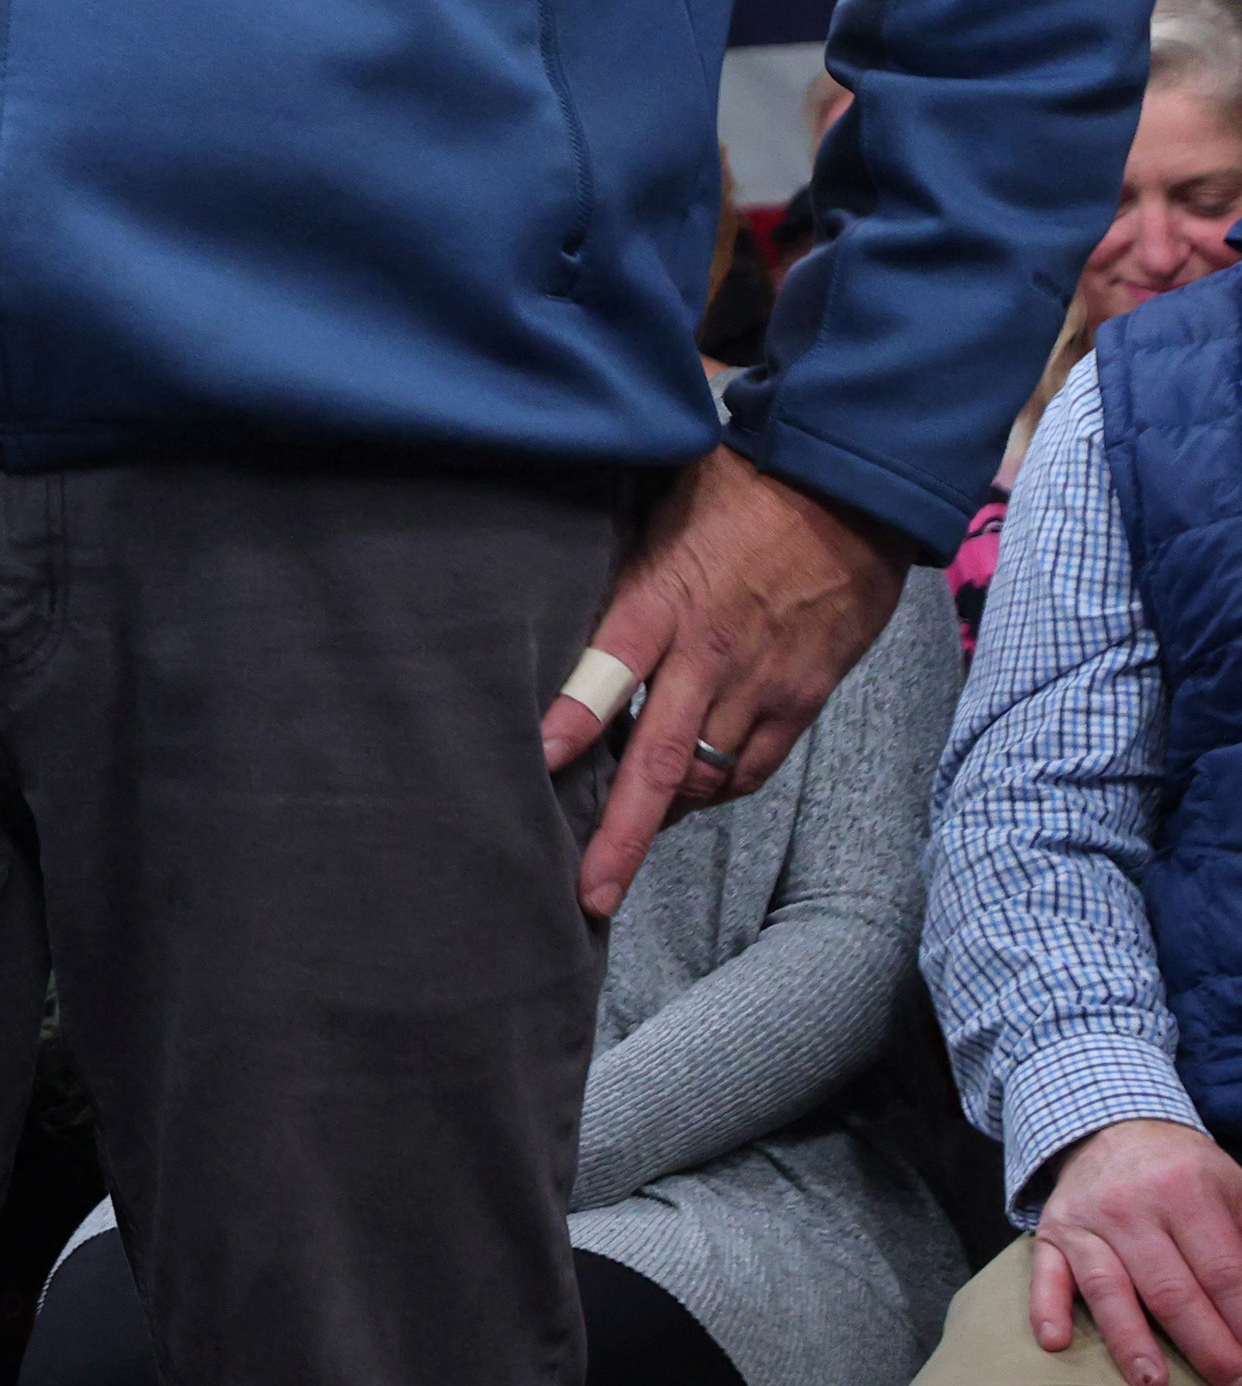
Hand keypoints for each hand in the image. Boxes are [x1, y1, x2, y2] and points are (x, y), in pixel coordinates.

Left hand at [543, 445, 904, 916]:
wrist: (851, 490)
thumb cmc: (739, 490)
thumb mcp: (659, 513)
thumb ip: (617, 571)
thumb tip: (559, 604)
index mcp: (662, 600)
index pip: (607, 672)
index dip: (573, 721)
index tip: (535, 764)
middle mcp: (709, 654)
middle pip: (660, 759)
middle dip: (621, 834)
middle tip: (588, 894)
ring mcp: (763, 683)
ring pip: (707, 777)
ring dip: (662, 817)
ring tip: (620, 850)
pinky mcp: (804, 698)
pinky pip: (754, 766)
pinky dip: (718, 792)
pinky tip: (687, 802)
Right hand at [1031, 1119, 1241, 1385]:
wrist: (1110, 1127)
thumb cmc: (1184, 1171)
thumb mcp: (1232, 1187)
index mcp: (1185, 1191)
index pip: (1223, 1273)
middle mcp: (1130, 1207)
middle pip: (1172, 1291)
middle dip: (1209, 1350)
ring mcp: (1086, 1222)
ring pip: (1109, 1288)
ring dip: (1131, 1340)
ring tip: (1154, 1384)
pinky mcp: (1051, 1233)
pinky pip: (1045, 1274)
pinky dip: (1047, 1308)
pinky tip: (1056, 1341)